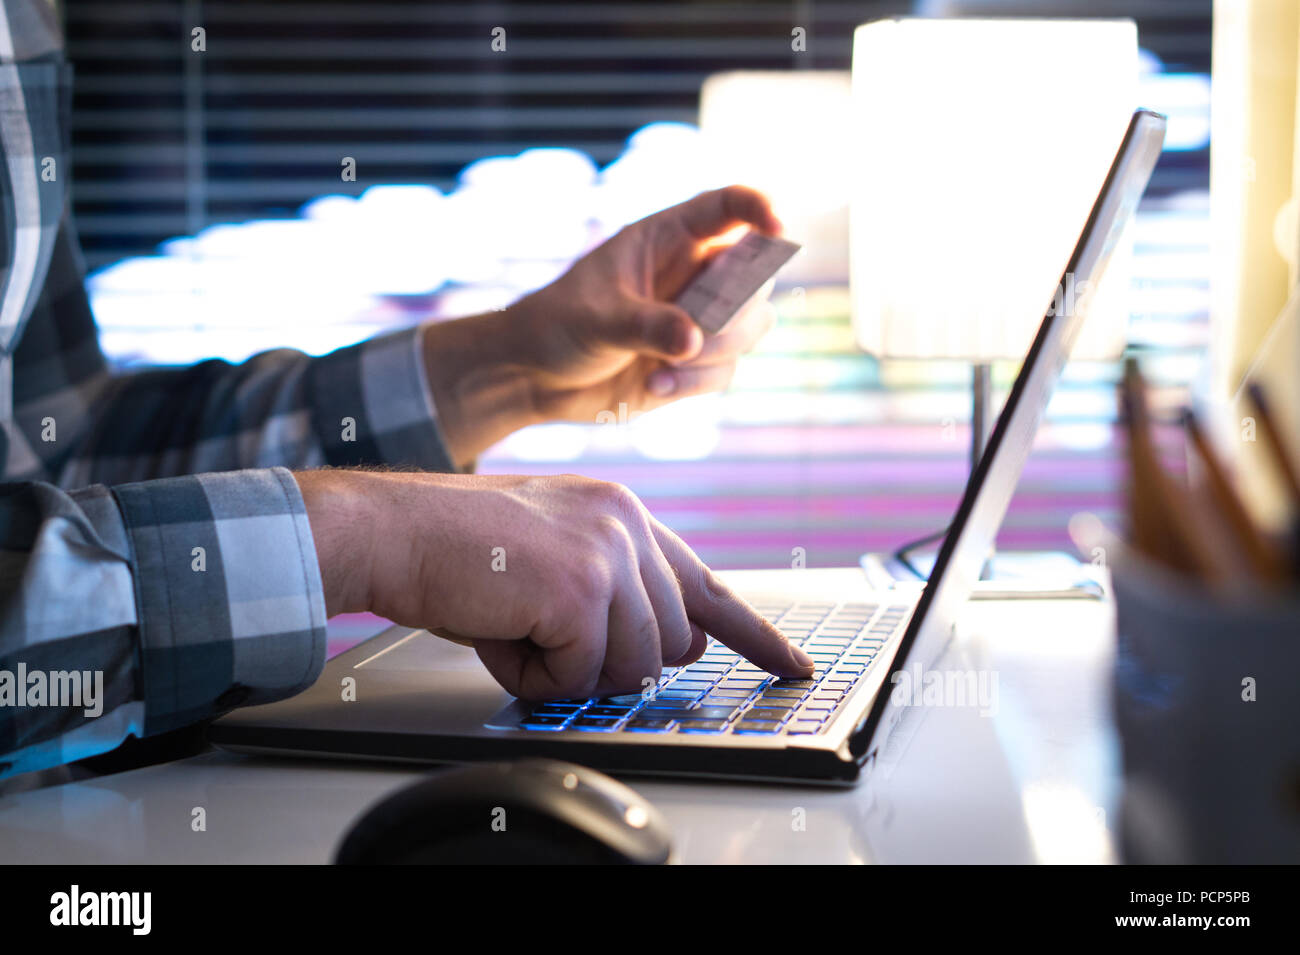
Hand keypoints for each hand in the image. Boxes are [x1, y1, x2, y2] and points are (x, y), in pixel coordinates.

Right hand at [296, 469, 813, 699]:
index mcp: (627, 516)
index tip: (793, 665)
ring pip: (630, 669)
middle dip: (608, 662)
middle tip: (542, 634)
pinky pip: (579, 678)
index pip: (710, 587)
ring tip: (516, 625)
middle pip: (668, 646)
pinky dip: (534, 677)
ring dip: (566, 670)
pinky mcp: (582, 589)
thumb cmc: (460, 550)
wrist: (395, 529)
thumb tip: (659, 649)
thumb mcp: (553, 558)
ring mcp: (610, 555)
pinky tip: (503, 631)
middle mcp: (631, 526)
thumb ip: (614, 593)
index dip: (756, 636)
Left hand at [421, 185, 782, 467]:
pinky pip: (727, 370)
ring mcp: (698, 318)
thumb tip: (694, 339)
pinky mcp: (696, 363)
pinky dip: (697, 381)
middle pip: (754, 276)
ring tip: (666, 366)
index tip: (777, 229)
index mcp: (666, 238)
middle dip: (738, 307)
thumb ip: (645, 324)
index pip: (726, 208)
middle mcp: (691, 274)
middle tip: (702, 329)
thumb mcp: (594, 319)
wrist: (534, 379)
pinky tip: (655, 385)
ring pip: (752, 326)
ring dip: (720, 350)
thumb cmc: (556, 327)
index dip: (759, 209)